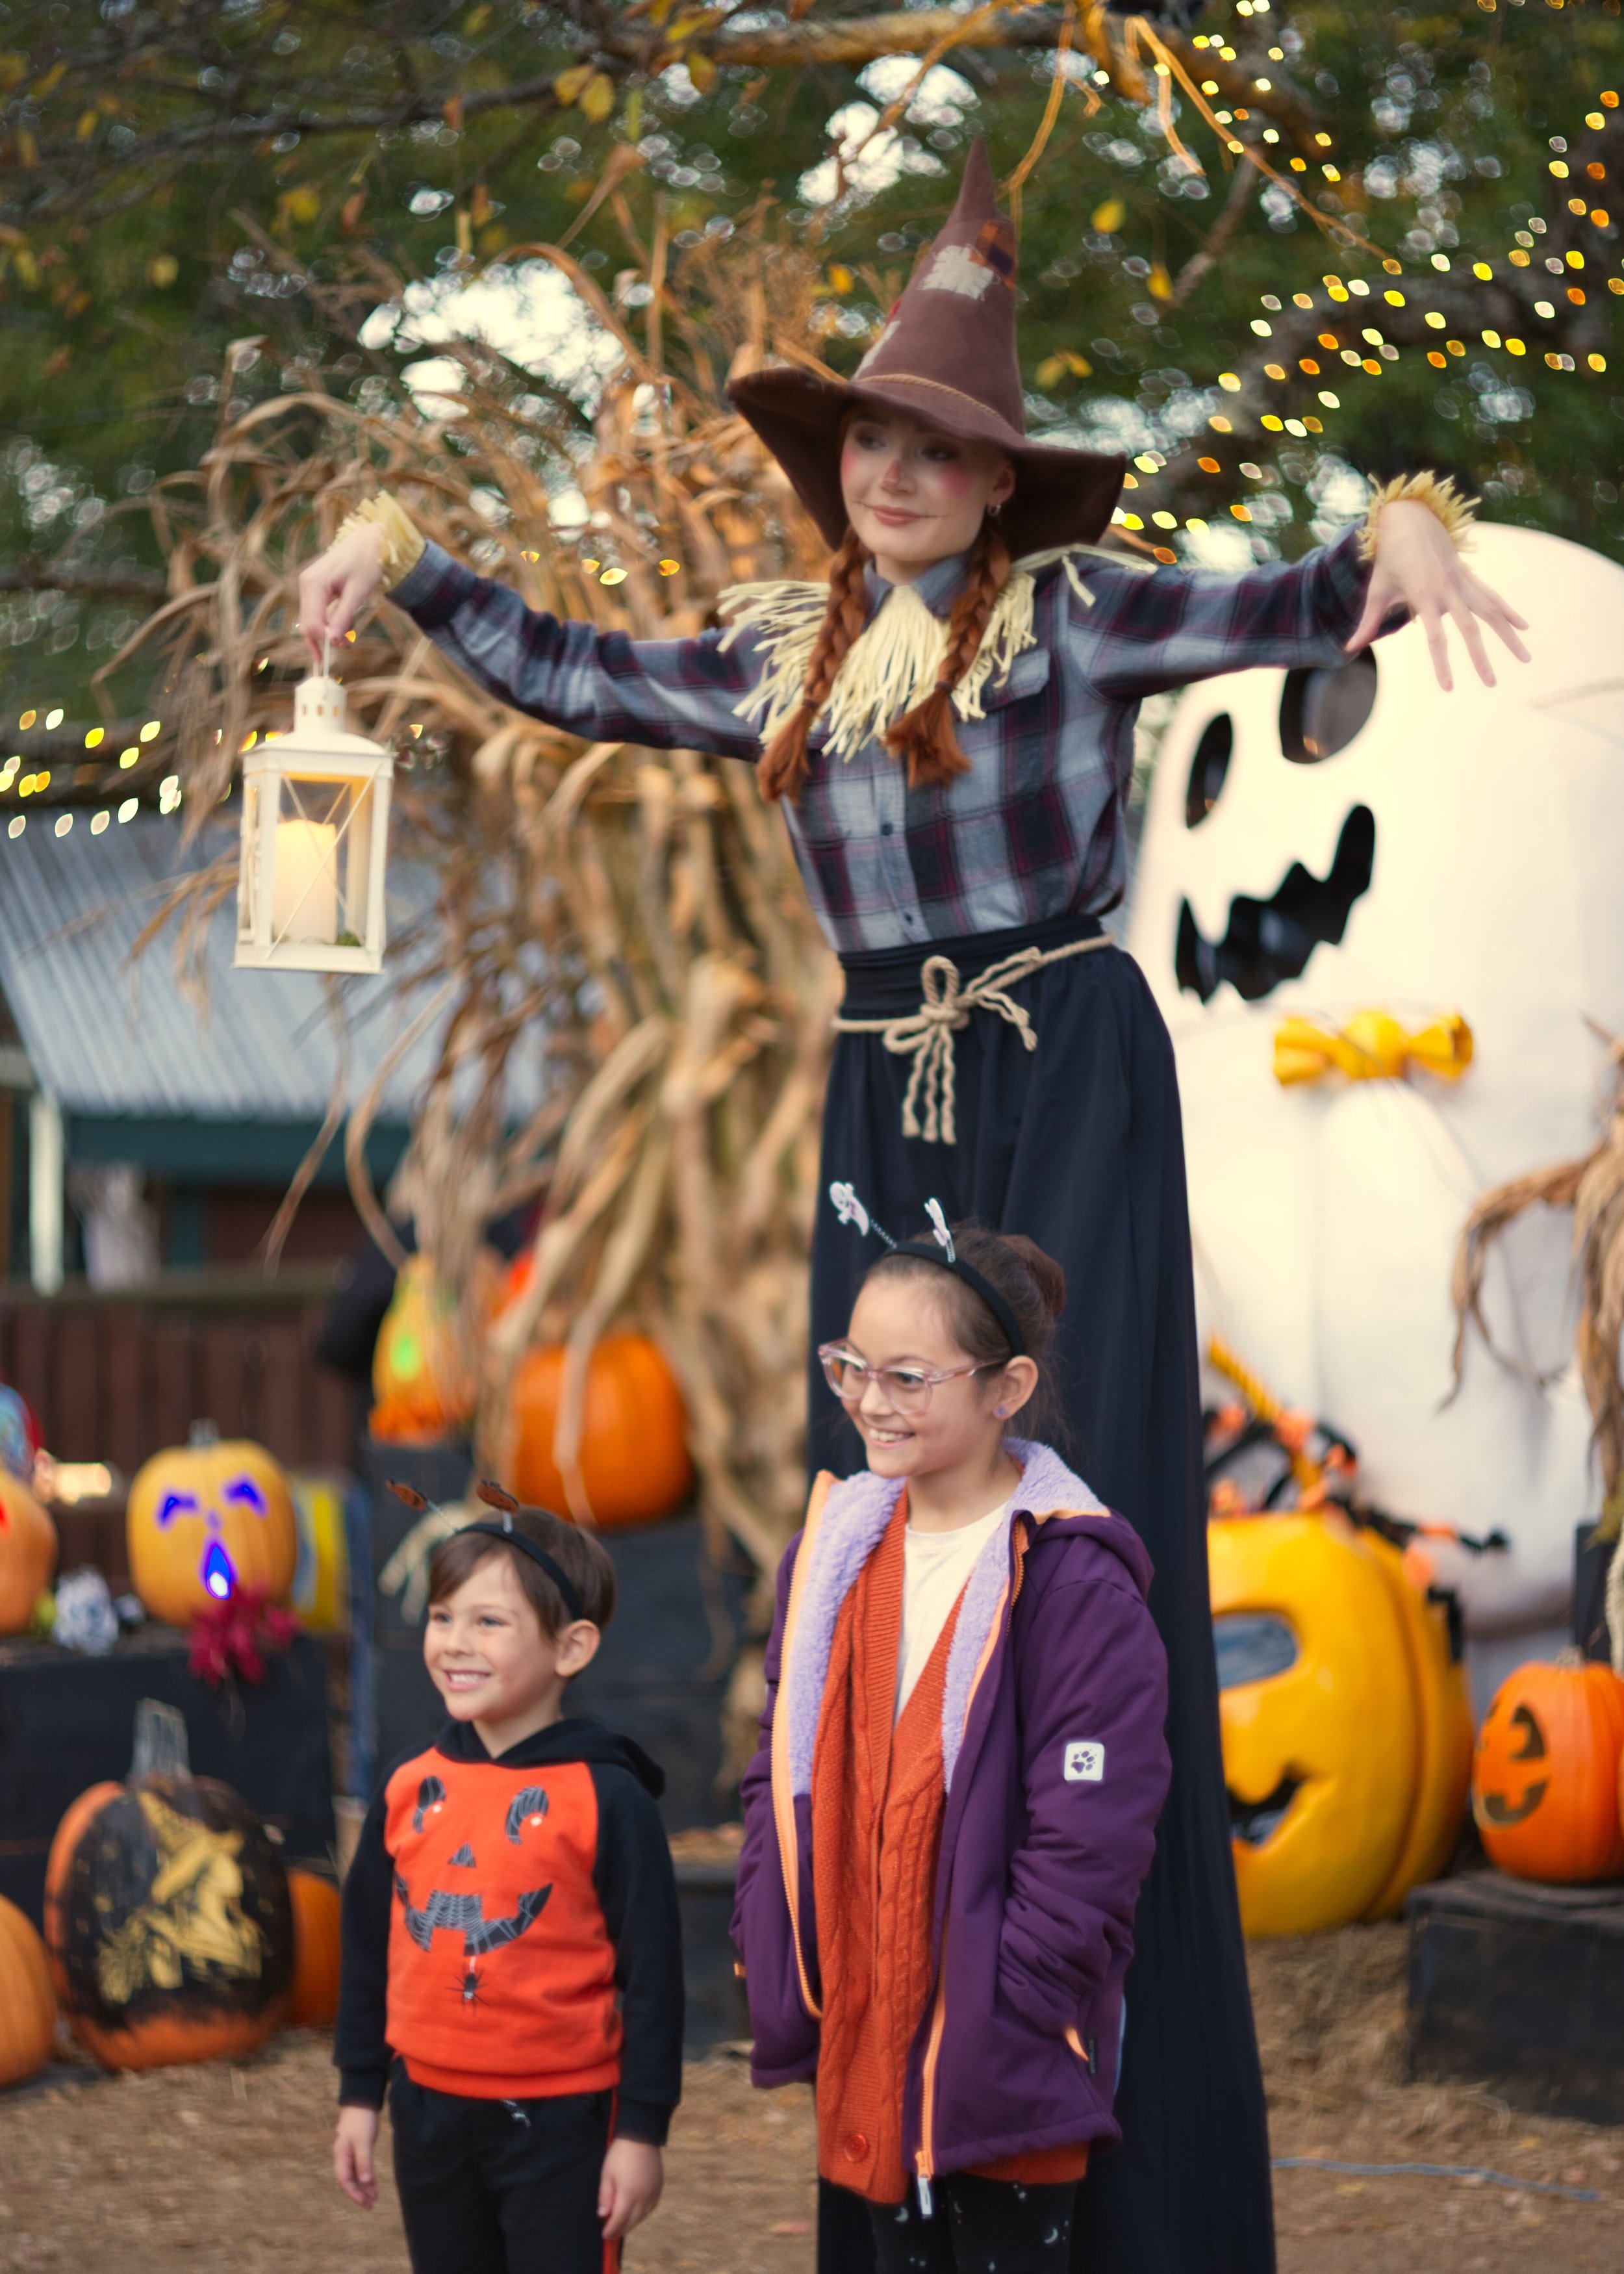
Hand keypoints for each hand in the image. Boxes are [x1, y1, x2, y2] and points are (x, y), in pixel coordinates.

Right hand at [298, 523, 386, 667]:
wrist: (370, 541)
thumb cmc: (367, 562)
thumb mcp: (358, 593)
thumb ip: (343, 618)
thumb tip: (332, 642)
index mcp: (313, 583)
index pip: (311, 623)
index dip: (325, 640)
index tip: (346, 646)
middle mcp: (306, 584)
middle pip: (308, 623)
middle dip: (326, 638)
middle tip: (349, 645)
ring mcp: (308, 585)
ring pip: (312, 620)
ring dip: (328, 631)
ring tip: (350, 635)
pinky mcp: (315, 587)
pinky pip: (317, 612)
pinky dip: (329, 622)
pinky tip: (345, 625)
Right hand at [334, 2104, 380, 2208]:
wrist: (362, 2100)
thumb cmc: (361, 2120)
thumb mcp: (363, 2142)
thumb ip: (364, 2162)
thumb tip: (364, 2183)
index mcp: (341, 2155)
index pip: (345, 2179)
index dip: (354, 2193)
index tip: (365, 2203)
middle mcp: (343, 2156)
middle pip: (349, 2179)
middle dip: (359, 2193)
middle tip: (370, 2205)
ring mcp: (349, 2152)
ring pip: (355, 2174)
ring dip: (363, 2186)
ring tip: (374, 2198)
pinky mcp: (357, 2148)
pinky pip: (360, 2167)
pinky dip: (366, 2176)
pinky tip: (373, 2184)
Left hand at [598, 2137, 662, 2240]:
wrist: (641, 2135)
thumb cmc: (621, 2153)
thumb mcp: (607, 2174)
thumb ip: (605, 2197)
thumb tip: (603, 2215)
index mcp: (629, 2194)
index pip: (620, 2220)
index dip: (611, 2230)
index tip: (605, 2235)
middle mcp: (644, 2197)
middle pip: (632, 2221)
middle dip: (621, 2229)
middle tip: (612, 2233)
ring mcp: (653, 2192)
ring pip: (643, 2216)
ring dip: (632, 2223)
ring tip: (622, 2224)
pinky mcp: (659, 2186)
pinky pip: (651, 2206)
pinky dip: (643, 2213)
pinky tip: (636, 2212)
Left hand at [1346, 498, 1529, 690]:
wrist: (1408, 519)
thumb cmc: (1389, 558)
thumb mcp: (1377, 590)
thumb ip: (1368, 622)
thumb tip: (1348, 650)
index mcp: (1424, 596)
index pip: (1435, 638)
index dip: (1441, 664)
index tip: (1449, 688)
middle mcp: (1448, 590)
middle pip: (1470, 630)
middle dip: (1482, 658)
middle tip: (1491, 684)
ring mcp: (1462, 582)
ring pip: (1491, 612)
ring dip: (1508, 635)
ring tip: (1525, 658)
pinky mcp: (1469, 576)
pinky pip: (1492, 596)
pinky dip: (1508, 611)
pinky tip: (1524, 626)